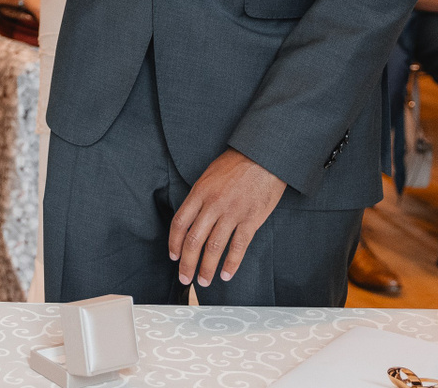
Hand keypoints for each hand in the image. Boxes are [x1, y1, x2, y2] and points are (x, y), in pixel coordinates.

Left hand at [169, 148, 286, 287]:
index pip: (180, 223)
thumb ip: (199, 197)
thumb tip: (190, 219)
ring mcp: (232, 213)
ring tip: (203, 281)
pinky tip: (226, 274)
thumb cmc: (236, 164)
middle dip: (186, 263)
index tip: (173, 257)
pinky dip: (231, 264)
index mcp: (200, 192)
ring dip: (206, 268)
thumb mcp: (209, 175)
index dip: (174, 244)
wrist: (264, 156)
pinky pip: (238, 247)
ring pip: (214, 247)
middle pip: (193, 240)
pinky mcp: (251, 220)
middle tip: (184, 278)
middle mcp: (213, 204)